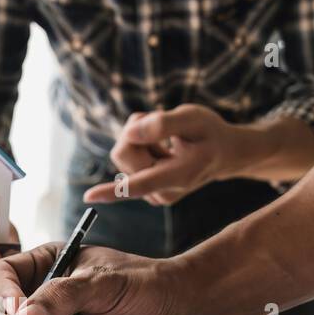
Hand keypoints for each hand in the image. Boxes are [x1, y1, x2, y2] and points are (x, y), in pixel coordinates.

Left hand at [83, 106, 245, 206]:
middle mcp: (162, 192)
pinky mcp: (146, 192)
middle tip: (161, 124)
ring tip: (167, 139)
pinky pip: (127, 161)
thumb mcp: (193, 118)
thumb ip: (162, 124)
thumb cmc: (209, 133)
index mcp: (178, 176)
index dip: (113, 190)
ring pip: (123, 154)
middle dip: (135, 132)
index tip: (89, 197)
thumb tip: (129, 133)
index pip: (139, 184)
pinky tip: (163, 150)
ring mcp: (153, 195)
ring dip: (139, 138)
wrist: (224, 154)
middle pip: (123, 153)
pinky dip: (141, 148)